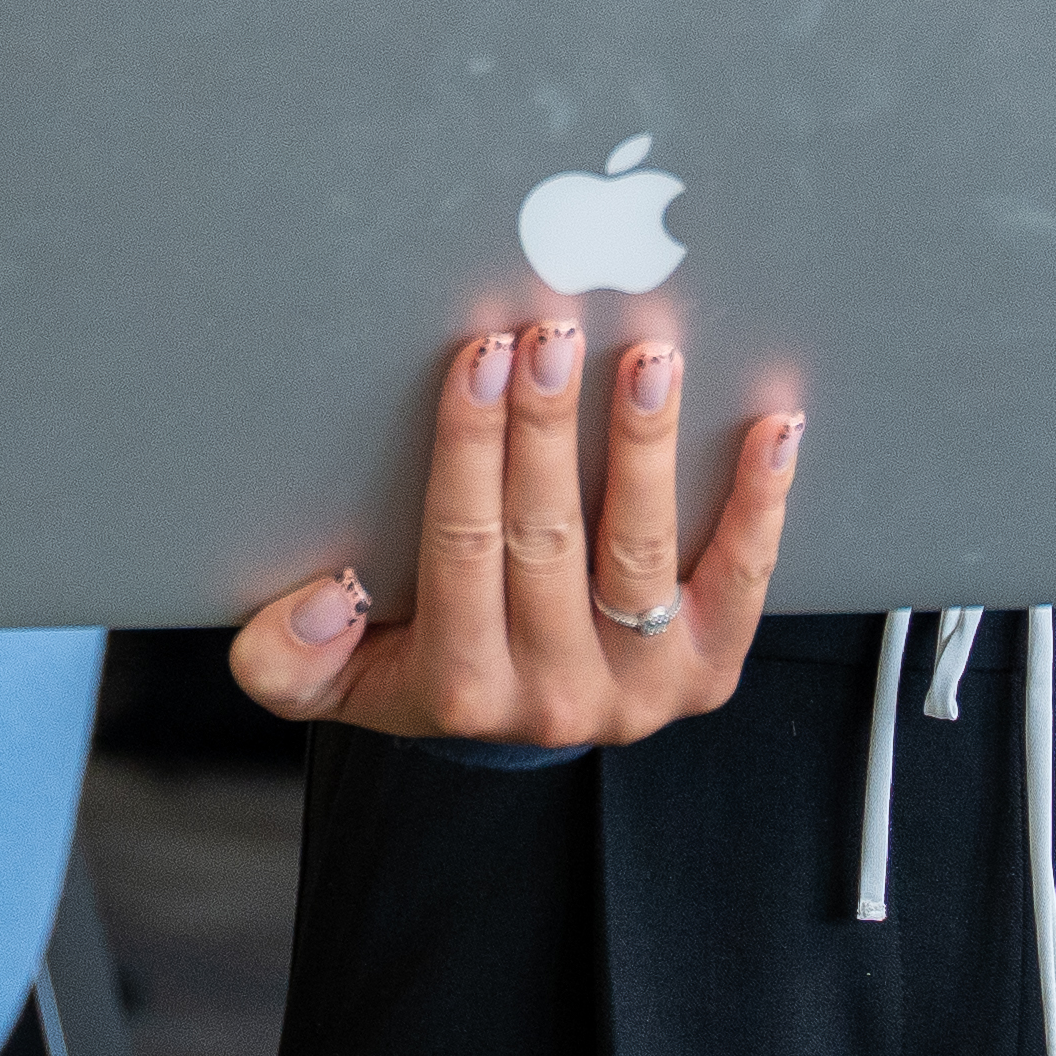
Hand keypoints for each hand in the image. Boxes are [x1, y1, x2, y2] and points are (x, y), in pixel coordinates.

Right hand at [224, 317, 800, 746]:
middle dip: (548, 427)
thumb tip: (322, 599)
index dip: (470, 450)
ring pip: (640, 551)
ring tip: (648, 358)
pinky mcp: (709, 670)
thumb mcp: (324, 680)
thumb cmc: (411, 663)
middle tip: (552, 333)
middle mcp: (553, 699)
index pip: (461, 549)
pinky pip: (742, 583)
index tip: (478, 360)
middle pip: (547, 538)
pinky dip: (758, 503)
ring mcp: (639, 687)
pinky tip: (772, 426)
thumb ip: (282, 658)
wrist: (506, 722)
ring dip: (645, 447)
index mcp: (457, 690)